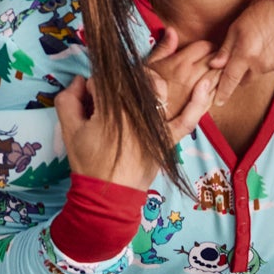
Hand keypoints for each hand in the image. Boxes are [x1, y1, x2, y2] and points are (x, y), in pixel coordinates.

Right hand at [56, 60, 213, 190]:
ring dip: (149, 82)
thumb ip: (68, 99)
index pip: (102, 79)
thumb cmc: (89, 162)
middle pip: (131, 78)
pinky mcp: (170, 137)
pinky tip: (205, 85)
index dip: (93, 88)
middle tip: (110, 101)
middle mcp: (137, 111)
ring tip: (136, 91)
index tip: (89, 104)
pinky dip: (198, 103)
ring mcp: (156, 124)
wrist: (109, 195)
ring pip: (158, 88)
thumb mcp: (69, 130)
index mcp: (110, 108)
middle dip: (119, 82)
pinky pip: (188, 119)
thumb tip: (80, 80)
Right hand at [146, 27, 215, 121]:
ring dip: (220, 73)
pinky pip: (217, 92)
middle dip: (217, 58)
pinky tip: (212, 87)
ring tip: (213, 73)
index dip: (207, 46)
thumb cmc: (145, 88)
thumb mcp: (150, 65)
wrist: (144, 113)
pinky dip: (218, 87)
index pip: (205, 46)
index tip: (205, 50)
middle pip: (217, 59)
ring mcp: (198, 91)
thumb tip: (171, 30)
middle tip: (212, 60)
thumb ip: (163, 47)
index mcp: (180, 63)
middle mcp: (192, 75)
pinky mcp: (201, 107)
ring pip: (220, 76)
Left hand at [207, 0, 273, 105]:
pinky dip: (261, 63)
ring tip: (250, 50)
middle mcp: (260, 64)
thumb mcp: (234, 30)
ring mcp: (272, 65)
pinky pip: (266, 69)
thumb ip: (225, 51)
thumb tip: (214, 66)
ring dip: (250, 68)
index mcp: (245, 56)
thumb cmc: (256, 16)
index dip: (222, 92)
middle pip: (243, 81)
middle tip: (234, 61)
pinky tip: (261, 49)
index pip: (230, 81)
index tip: (216, 101)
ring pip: (255, 74)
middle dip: (237, 75)